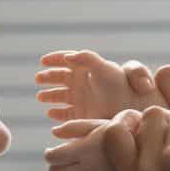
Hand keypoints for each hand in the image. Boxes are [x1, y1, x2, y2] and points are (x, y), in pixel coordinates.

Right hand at [36, 49, 158, 121]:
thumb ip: (88, 59)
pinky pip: (64, 113)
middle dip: (48, 77)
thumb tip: (68, 56)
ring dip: (49, 95)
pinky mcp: (82, 114)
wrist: (130, 108)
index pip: (66, 60)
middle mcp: (82, 82)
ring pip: (59, 95)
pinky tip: (50, 113)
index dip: (54, 58)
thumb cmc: (120, 84)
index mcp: (86, 68)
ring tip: (41, 97)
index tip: (43, 60)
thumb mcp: (105, 68)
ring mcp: (81, 98)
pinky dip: (56, 113)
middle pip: (59, 77)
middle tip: (39, 79)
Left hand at [42, 118, 121, 170]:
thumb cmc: (120, 132)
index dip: (49, 154)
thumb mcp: (98, 124)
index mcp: (85, 149)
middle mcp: (88, 168)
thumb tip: (53, 132)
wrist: (145, 151)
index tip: (51, 151)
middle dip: (53, 167)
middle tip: (58, 161)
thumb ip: (74, 127)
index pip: (54, 157)